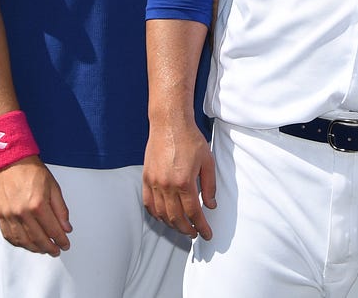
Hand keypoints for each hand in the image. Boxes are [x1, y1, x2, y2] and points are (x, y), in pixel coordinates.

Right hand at [0, 158, 72, 254]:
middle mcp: (22, 212)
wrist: (12, 162)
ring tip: (43, 249)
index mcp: (38, 204)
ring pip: (23, 240)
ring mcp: (9, 215)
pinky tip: (26, 244)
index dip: (61, 240)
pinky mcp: (0, 215)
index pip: (52, 230)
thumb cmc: (33, 172)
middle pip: (38, 238)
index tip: (65, 244)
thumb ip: (61, 210)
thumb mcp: (54, 187)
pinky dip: (19, 243)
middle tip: (56, 251)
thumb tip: (66, 228)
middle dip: (49, 248)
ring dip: (35, 248)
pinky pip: (9, 236)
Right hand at [142, 119, 215, 239]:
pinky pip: (148, 203)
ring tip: (182, 227)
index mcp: (184, 182)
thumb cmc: (190, 140)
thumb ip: (210, 186)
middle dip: (187, 230)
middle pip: (176, 217)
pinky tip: (164, 217)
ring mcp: (154, 182)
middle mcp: (167, 185)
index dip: (201, 226)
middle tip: (195, 233)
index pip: (193, 213)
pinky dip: (156, 214)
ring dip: (172, 225)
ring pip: (161, 213)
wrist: (170, 123)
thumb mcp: (208, 162)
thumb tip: (211, 205)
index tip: (207, 234)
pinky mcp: (146, 177)